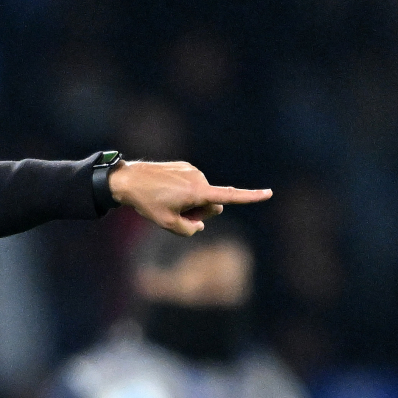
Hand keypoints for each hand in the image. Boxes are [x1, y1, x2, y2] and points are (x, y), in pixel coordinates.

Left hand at [109, 160, 271, 236]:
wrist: (129, 180)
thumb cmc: (147, 203)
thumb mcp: (167, 224)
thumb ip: (189, 230)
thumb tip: (201, 225)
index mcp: (197, 192)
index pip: (229, 196)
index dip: (250, 197)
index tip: (269, 193)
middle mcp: (199, 178)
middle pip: (211, 204)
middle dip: (199, 213)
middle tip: (176, 215)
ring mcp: (192, 170)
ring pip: (200, 195)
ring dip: (189, 203)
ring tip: (165, 201)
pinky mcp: (184, 166)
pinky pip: (191, 185)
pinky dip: (182, 193)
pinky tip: (164, 192)